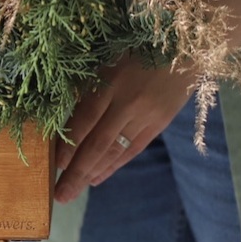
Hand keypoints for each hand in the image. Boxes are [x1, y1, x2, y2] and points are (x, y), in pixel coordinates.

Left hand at [53, 54, 194, 203]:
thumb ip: (88, 86)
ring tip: (74, 190)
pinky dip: (114, 165)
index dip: (70, 142)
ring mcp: (147, 115)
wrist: (185, 46)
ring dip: (93, 172)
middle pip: (98, 142)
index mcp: (112, 80)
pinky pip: (133, 149)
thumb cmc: (135, 47)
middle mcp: (129, 102)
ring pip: (116, 150)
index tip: (55, 164)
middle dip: (77, 170)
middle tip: (60, 195)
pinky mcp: (160, 123)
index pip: (86, 117)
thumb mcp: (107, 59)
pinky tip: (97, 177)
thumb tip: (65, 116)